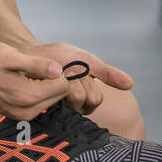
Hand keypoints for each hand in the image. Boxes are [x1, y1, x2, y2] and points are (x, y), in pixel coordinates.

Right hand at [0, 39, 71, 120]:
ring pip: (50, 100)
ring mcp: (20, 115)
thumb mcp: (9, 55)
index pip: (63, 85)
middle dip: (54, 80)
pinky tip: (23, 79)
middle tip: (38, 65)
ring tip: (29, 71)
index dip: (58, 70)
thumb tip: (58, 70)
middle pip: (59, 95)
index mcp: (25, 96)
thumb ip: (36, 64)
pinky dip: (37, 91)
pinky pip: (38, 103)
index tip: (46, 62)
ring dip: (46, 85)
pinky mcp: (15, 114)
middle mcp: (25, 111)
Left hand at [15, 41, 132, 115]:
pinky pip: (51, 102)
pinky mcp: (38, 108)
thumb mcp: (87, 61)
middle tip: (63, 72)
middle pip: (83, 100)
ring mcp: (55, 108)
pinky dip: (50, 84)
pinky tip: (42, 81)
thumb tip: (131, 84)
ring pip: (71, 100)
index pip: (95, 99)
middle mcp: (70, 107)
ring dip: (62, 81)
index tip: (75, 71)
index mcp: (84, 99)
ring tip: (52, 75)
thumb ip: (107, 73)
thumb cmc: (59, 56)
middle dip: (75, 80)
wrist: (30, 52)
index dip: (86, 82)